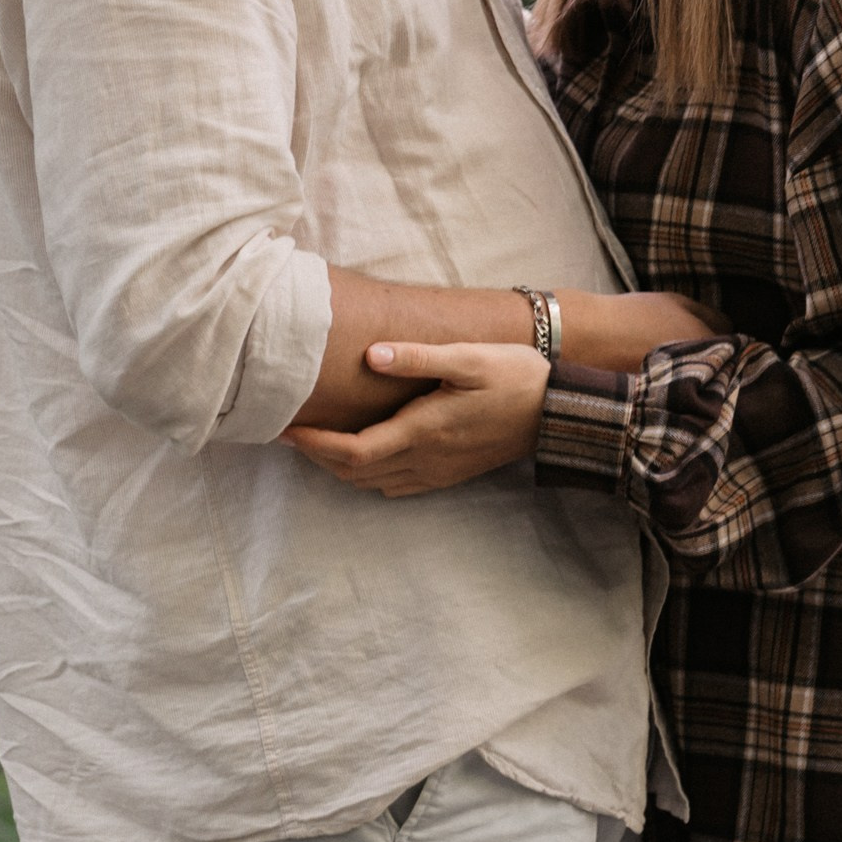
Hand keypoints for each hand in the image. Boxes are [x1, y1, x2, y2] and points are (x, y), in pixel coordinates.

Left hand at [282, 341, 549, 497]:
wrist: (555, 412)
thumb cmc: (513, 377)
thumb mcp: (466, 358)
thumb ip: (416, 358)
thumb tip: (370, 356)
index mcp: (423, 431)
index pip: (354, 451)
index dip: (315, 444)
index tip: (286, 429)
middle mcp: (426, 460)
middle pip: (355, 472)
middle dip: (316, 456)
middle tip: (286, 434)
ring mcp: (437, 472)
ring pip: (372, 484)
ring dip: (338, 468)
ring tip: (312, 443)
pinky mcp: (448, 474)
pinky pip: (395, 486)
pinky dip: (365, 476)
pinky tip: (359, 457)